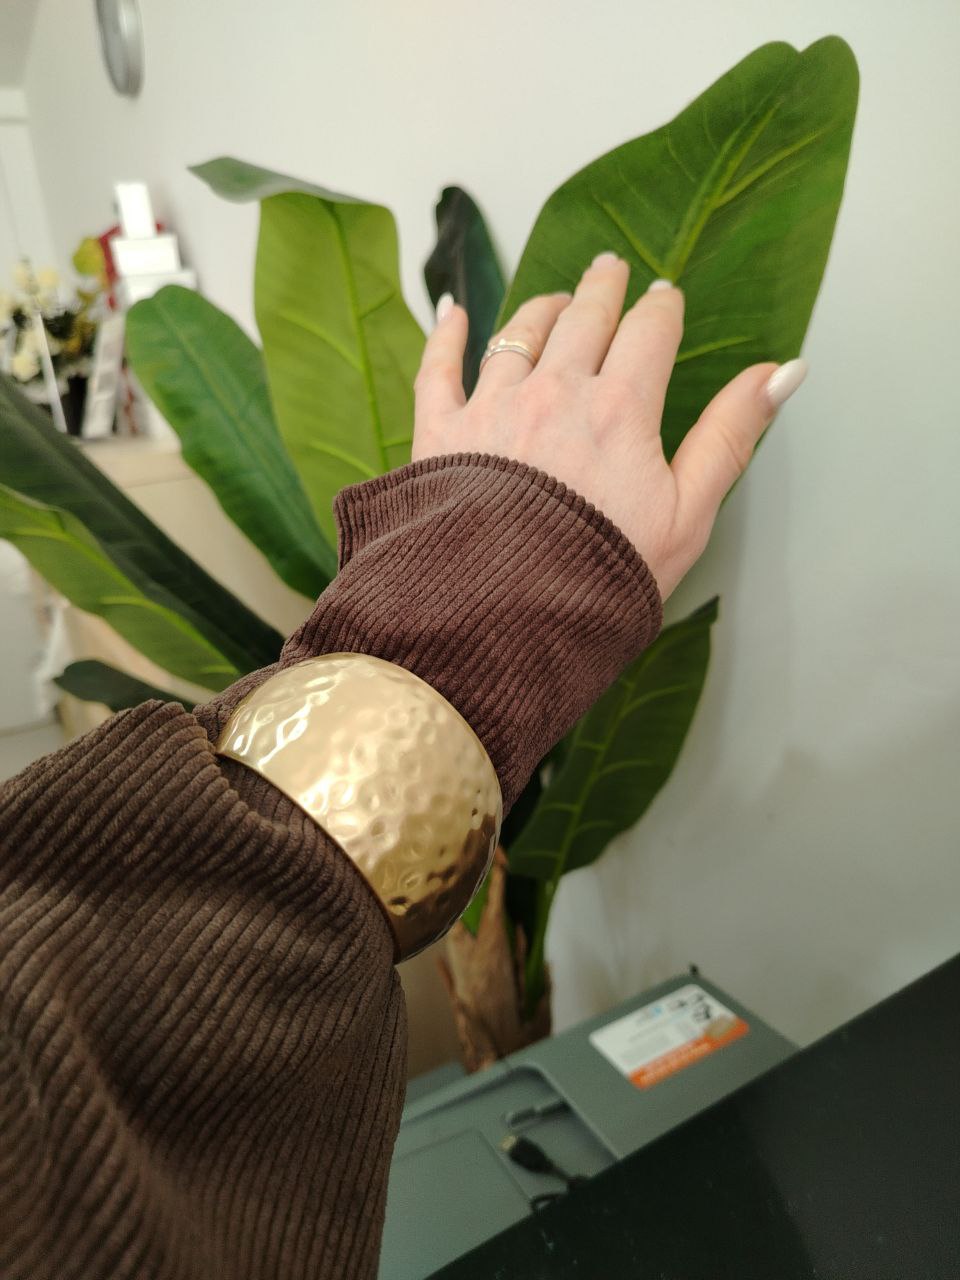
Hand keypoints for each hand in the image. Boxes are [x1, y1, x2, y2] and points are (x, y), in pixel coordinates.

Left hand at [412, 252, 806, 597]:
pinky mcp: (440, 433)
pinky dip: (447, 333)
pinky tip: (453, 311)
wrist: (504, 617)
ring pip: (519, 332)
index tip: (665, 298)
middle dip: (603, 289)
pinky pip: (439, 366)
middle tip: (611, 270)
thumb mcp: (688, 513)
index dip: (661, 309)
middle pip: (583, 318)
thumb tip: (782, 371)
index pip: (648, 333)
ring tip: (556, 298)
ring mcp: (493, 407)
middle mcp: (555, 392)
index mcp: (620, 409)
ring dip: (542, 306)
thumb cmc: (599, 576)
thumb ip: (731, 435)